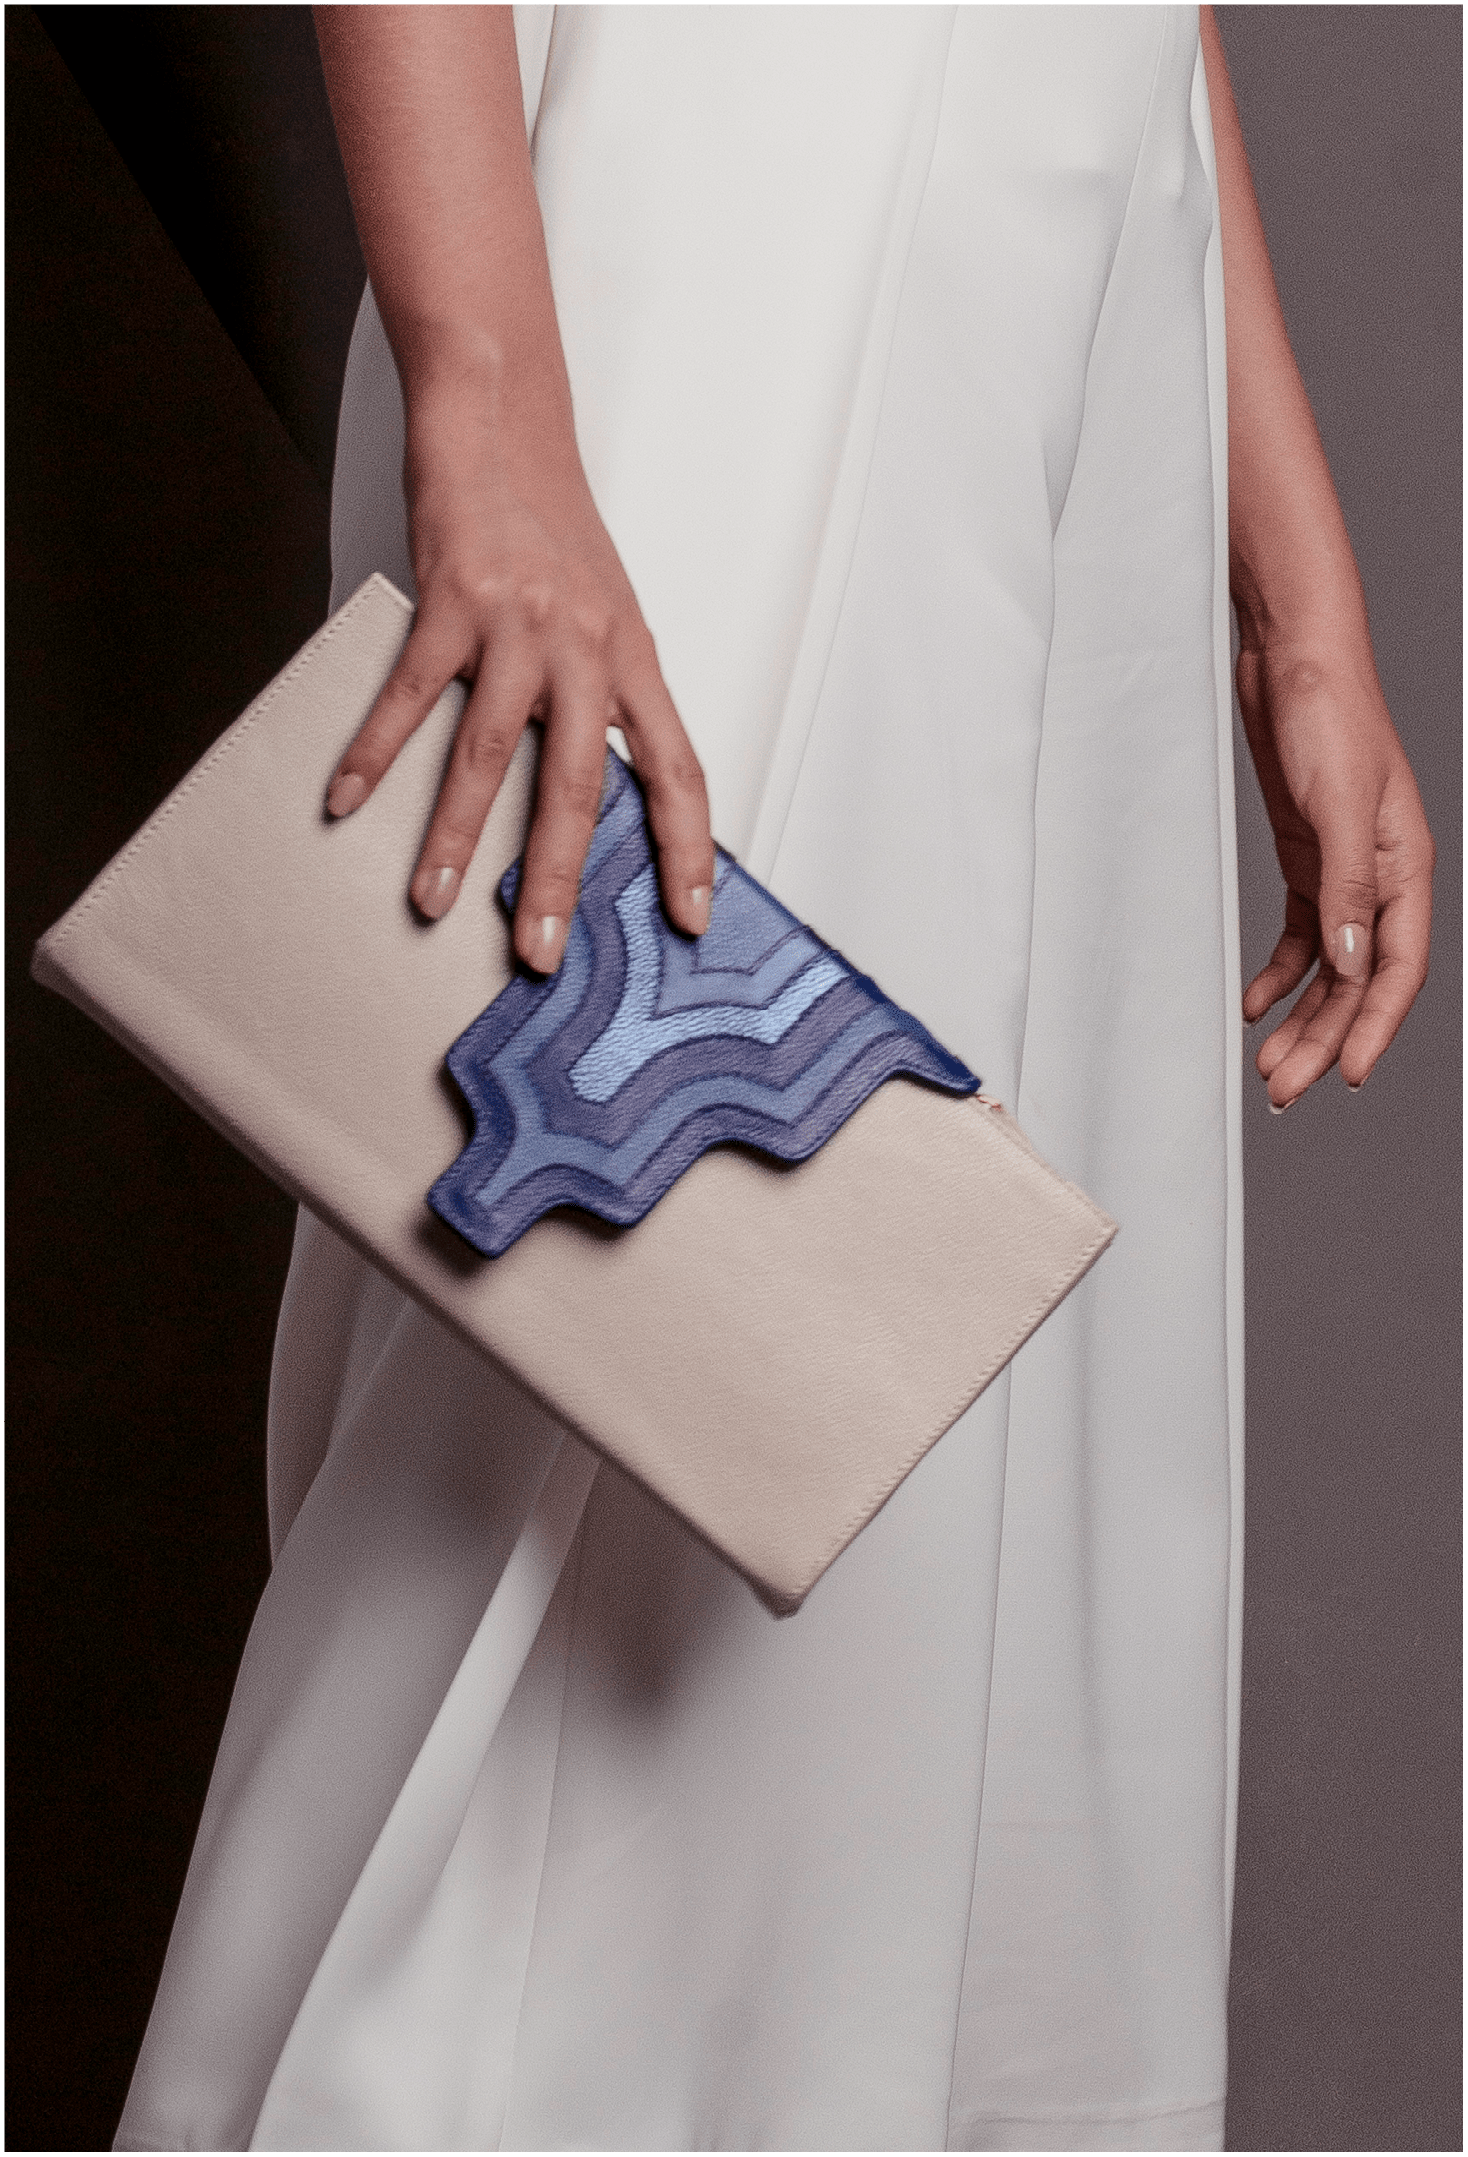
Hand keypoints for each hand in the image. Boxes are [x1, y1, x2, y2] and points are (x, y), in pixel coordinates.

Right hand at [323, 381, 713, 973]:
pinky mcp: (454, 595)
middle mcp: (588, 646)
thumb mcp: (602, 612)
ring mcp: (521, 622)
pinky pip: (411, 692)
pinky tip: (347, 798)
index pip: (678, 770)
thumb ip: (599, 694)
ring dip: (457, 835)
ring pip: (491, 751)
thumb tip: (585, 788)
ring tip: (433, 901)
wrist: (503, 413)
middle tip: (538, 952)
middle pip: (582, 783)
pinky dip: (375, 750)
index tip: (691, 917)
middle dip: (557, 877)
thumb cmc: (550, 522)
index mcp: (633, 659)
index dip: (688, 849)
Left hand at [1237, 628, 1433, 1107]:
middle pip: (1358, 983)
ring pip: (1328, 969)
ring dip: (1301, 1019)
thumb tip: (1351, 965)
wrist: (1292, 658)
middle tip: (1283, 1091)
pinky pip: (1301, 937)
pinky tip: (1255, 1005)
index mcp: (1405, 869)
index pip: (1397, 971)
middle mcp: (1380, 879)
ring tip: (1268, 1066)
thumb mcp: (1340, 804)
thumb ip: (1347, 885)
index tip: (1343, 1077)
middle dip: (1324, 1040)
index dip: (1374, 1029)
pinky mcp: (1307, 859)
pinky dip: (1279, 975)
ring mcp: (1342, 872)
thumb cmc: (1330, 716)